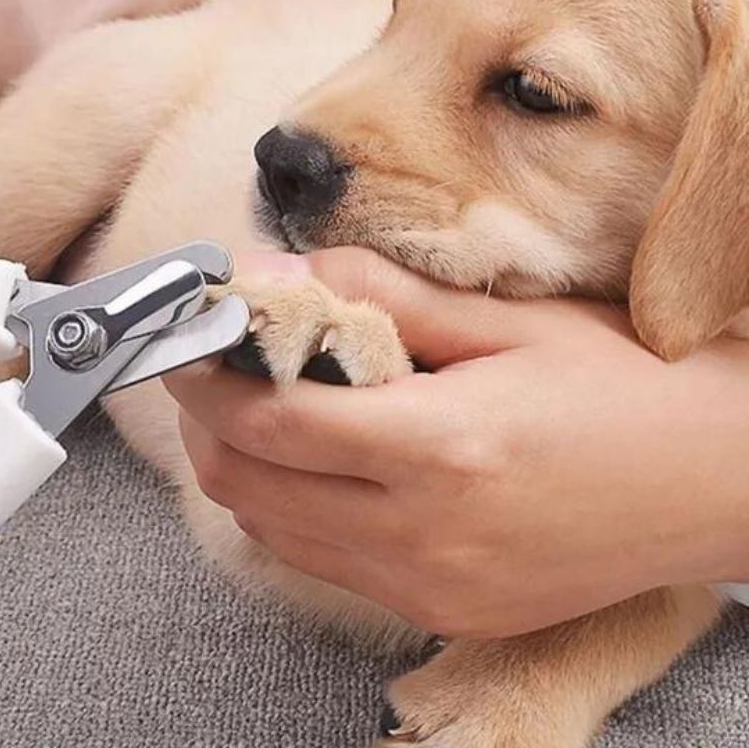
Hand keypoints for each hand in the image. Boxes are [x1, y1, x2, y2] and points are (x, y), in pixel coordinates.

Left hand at [166, 248, 748, 638]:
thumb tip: (277, 272)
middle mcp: (422, 536)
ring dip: (240, 465)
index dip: (205, 375)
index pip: (269, 421)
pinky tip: (313, 461)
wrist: (709, 484)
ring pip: (270, 530)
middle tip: (210, 363)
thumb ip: (380, 294)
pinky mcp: (438, 612)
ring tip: (255, 404)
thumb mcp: (504, 322)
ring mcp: (427, 587)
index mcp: (441, 449)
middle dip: (204, 420)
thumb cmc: (617, 386)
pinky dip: (287, 509)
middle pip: (247, 485)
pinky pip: (321, 562)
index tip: (187, 333)